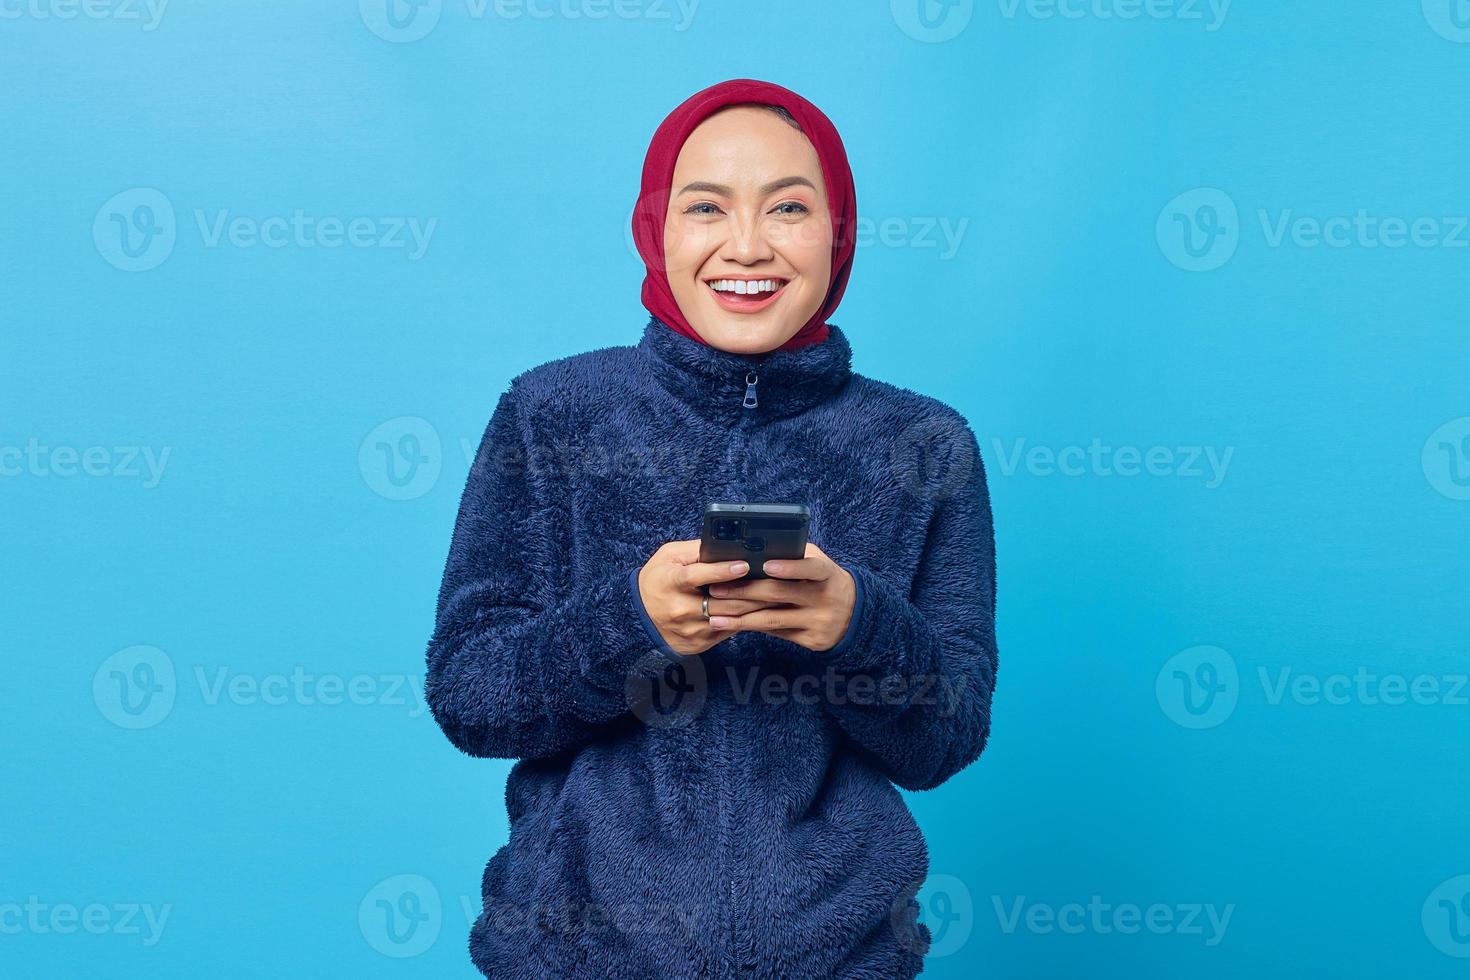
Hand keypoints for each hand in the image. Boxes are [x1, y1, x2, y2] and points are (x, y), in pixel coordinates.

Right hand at [635, 539, 785, 655]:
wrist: (638, 619)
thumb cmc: (657, 580)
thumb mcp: (668, 557)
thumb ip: (695, 551)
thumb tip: (724, 544)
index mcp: (671, 582)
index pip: (697, 576)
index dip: (721, 571)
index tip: (744, 565)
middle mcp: (680, 608)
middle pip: (721, 601)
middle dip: (751, 591)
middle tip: (776, 580)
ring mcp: (691, 629)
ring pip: (730, 618)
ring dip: (755, 607)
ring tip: (776, 594)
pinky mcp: (700, 643)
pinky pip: (729, 630)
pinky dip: (747, 620)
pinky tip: (763, 611)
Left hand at [702, 542, 856, 652]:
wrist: (855, 613)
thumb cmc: (824, 580)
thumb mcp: (818, 563)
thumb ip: (794, 556)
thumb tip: (754, 553)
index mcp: (826, 573)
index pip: (810, 569)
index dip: (789, 567)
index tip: (766, 565)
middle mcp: (823, 598)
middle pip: (779, 595)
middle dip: (744, 592)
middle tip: (716, 590)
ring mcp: (817, 622)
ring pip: (772, 620)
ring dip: (739, 617)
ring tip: (713, 614)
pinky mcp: (811, 640)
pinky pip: (776, 633)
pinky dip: (750, 628)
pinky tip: (729, 626)